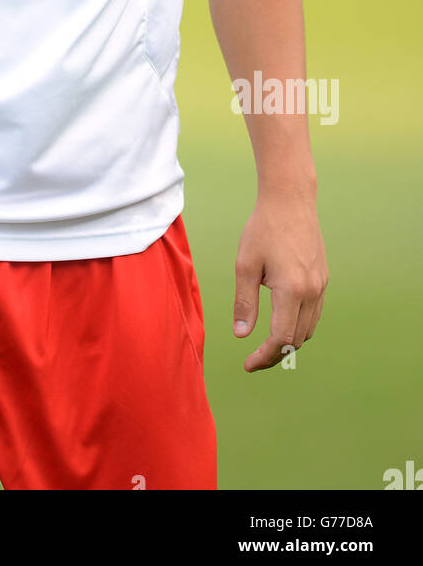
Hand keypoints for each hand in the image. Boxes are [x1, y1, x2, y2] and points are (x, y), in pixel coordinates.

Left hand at [232, 192, 327, 371]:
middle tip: (253, 360)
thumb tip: (241, 335)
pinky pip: (314, 314)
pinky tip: (281, 322)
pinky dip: (299, 325)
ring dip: (288, 342)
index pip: (281, 339)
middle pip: (297, 339)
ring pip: (308, 329)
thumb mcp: (245, 265)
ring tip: (266, 345)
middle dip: (275, 354)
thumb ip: (245, 302)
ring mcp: (321, 286)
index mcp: (292, 290)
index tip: (247, 365)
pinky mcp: (323, 278)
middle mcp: (312, 292)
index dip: (264, 357)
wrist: (290, 200)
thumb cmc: (262, 229)